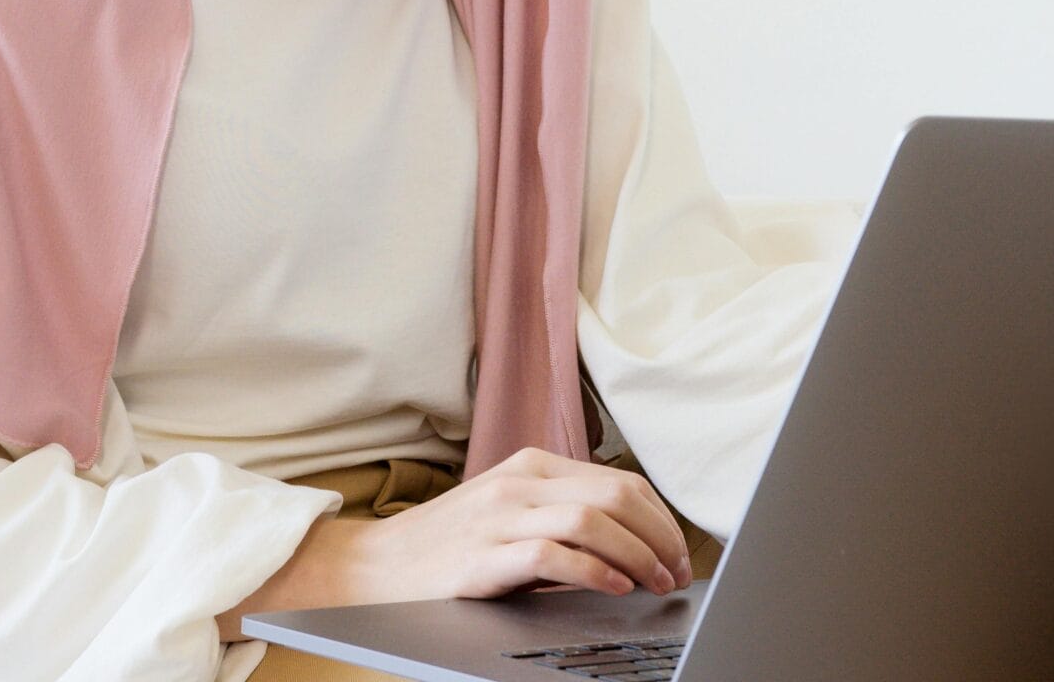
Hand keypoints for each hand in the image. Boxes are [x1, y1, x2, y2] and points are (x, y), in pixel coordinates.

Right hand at [353, 446, 694, 602]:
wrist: (376, 566)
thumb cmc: (449, 546)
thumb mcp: (510, 514)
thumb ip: (562, 517)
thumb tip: (636, 545)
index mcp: (532, 466)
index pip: (620, 481)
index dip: (660, 519)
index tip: (678, 554)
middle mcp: (520, 483)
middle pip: (616, 495)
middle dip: (659, 537)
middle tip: (676, 573)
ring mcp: (499, 518)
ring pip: (592, 520)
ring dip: (637, 555)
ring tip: (655, 583)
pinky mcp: (483, 557)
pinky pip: (552, 555)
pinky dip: (594, 571)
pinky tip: (614, 588)